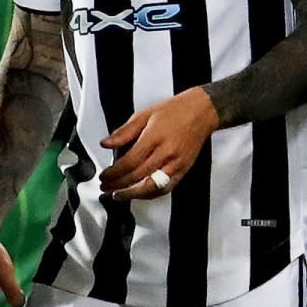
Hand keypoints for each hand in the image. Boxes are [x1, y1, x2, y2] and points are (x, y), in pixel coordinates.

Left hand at [100, 86, 219, 197]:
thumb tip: (106, 143)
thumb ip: (124, 132)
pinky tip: (139, 193)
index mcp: (154, 137)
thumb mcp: (144, 114)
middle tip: (106, 187)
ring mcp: (176, 164)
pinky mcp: (183, 170)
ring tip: (118, 195)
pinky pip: (165, 188)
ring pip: (152, 187)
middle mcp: (166, 153)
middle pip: (138, 177)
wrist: (202, 112)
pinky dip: (150, 194)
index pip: (129, 162)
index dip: (114, 173)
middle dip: (118, 185)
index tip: (104, 176)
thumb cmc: (175, 111)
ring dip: (132, 194)